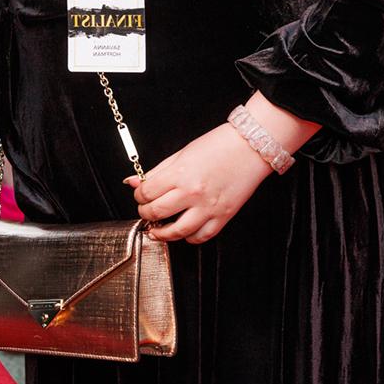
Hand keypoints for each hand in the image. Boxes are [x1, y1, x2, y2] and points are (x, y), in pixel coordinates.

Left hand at [128, 125, 270, 243]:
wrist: (251, 147)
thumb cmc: (219, 145)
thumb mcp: (182, 153)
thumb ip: (156, 171)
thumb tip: (132, 181)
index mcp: (180, 174)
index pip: (146, 192)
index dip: (138, 195)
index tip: (141, 194)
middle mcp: (193, 193)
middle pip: (156, 212)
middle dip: (146, 213)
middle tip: (146, 211)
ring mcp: (209, 207)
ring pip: (177, 232)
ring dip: (162, 233)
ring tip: (157, 229)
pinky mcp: (223, 217)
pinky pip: (201, 237)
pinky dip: (189, 238)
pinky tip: (184, 231)